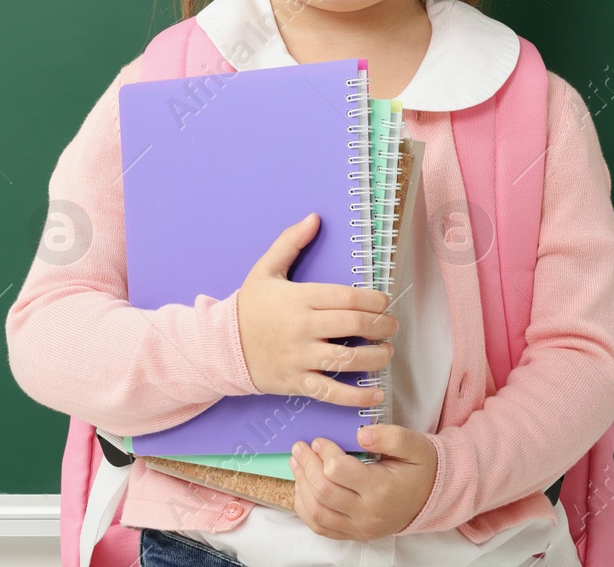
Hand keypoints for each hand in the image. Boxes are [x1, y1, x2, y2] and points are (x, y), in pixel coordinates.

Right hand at [236, 213, 397, 409]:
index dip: (374, 300)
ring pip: (348, 360)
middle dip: (382, 326)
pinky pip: (333, 392)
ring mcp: (300, 357)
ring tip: (386, 352)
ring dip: (377, 357)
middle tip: (392, 326)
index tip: (384, 302)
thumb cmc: (249, 307)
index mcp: (299, 299)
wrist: (222, 346)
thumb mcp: (265, 270)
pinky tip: (376, 394)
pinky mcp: (297, 382)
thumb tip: (314, 218)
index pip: (347, 297)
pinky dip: (358, 396)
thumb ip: (290, 242)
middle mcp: (302, 328)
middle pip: (354, 325)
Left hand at [289, 424, 437, 540]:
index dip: (324, 452)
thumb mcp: (414, 445)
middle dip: (306, 466)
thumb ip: (390, 436)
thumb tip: (360, 434)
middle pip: (323, 491)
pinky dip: (305, 508)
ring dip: (301, 485)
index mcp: (381, 489)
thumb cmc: (420, 468)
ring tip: (296, 463)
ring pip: (317, 511)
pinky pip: (320, 527)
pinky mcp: (354, 534)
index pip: (338, 471)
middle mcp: (368, 513)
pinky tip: (303, 488)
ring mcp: (359, 528)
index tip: (320, 440)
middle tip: (300, 447)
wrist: (431, 497)